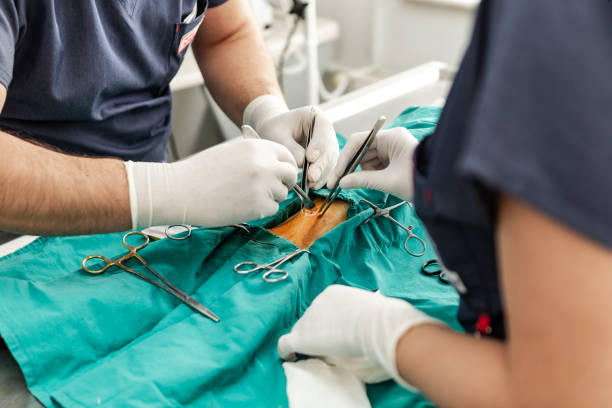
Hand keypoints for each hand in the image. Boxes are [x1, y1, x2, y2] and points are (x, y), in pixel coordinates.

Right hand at [124, 138, 297, 228]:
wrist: (180, 191)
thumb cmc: (201, 172)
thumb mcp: (231, 151)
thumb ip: (255, 155)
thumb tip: (277, 163)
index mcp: (258, 147)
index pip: (287, 155)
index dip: (284, 165)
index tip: (279, 174)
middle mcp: (265, 164)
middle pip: (291, 174)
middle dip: (284, 182)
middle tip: (271, 189)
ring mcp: (264, 186)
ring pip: (282, 194)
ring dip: (270, 197)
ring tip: (245, 196)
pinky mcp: (259, 207)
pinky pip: (272, 209)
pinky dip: (261, 210)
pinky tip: (241, 206)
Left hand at [243, 95, 338, 188]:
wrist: (273, 133)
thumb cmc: (274, 130)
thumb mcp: (278, 135)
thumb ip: (291, 148)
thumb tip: (303, 163)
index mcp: (316, 116)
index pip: (323, 130)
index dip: (319, 145)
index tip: (310, 158)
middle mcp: (326, 131)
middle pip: (330, 148)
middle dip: (322, 164)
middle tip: (312, 177)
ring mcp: (328, 145)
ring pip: (331, 160)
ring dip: (323, 174)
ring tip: (312, 184)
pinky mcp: (325, 158)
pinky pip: (327, 168)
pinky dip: (321, 178)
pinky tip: (314, 185)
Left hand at [277, 285, 441, 387]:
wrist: (375, 324)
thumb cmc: (380, 317)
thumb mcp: (371, 306)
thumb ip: (362, 310)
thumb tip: (370, 316)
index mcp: (333, 293)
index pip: (324, 308)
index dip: (328, 321)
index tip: (337, 332)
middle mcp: (317, 302)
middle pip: (311, 318)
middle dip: (318, 330)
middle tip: (330, 345)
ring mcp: (308, 319)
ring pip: (301, 330)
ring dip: (308, 341)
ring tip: (317, 353)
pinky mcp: (301, 337)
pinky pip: (285, 344)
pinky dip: (287, 351)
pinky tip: (292, 356)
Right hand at [327, 127, 418, 200]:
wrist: (443, 189)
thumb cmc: (419, 181)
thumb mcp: (388, 182)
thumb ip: (362, 180)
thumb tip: (342, 183)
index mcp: (390, 137)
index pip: (358, 142)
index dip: (344, 159)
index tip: (335, 177)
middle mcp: (391, 139)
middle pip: (362, 150)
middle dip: (352, 168)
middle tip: (340, 184)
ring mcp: (394, 148)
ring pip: (368, 159)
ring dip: (364, 173)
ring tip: (372, 185)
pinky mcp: (396, 159)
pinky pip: (378, 165)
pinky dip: (373, 174)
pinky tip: (377, 183)